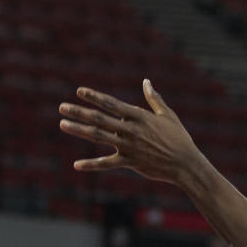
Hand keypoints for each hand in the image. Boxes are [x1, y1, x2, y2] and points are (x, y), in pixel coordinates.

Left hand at [59, 81, 198, 184]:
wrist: (185, 164)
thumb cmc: (179, 137)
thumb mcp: (168, 115)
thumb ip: (154, 98)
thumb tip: (146, 81)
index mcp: (139, 116)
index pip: (112, 104)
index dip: (95, 97)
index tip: (80, 91)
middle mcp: (131, 130)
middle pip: (99, 119)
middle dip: (79, 112)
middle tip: (62, 107)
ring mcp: (129, 146)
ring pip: (99, 137)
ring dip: (79, 130)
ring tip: (63, 125)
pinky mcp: (130, 162)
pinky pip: (107, 164)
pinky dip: (91, 164)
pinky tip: (76, 165)